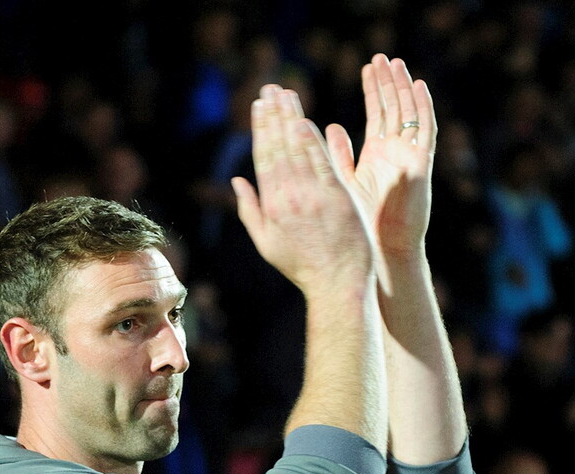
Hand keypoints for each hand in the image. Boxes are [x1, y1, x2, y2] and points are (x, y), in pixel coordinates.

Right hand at [232, 84, 374, 292]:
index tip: (259, 107)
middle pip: (279, 147)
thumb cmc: (302, 266)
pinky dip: (314, 139)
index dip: (261, 129)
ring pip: (299, 148)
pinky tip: (306, 119)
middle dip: (273, 115)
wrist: (337, 282)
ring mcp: (313, 195)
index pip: (264, 158)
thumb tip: (237, 181)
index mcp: (271, 206)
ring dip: (292, 118)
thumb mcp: (266, 244)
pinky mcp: (337, 195)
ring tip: (287, 94)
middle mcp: (289, 197)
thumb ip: (250, 210)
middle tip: (271, 89)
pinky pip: (322, 161)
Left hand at [327, 54, 436, 264]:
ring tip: (396, 63)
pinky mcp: (421, 165)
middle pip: (394, 109)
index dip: (373, 91)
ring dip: (403, 89)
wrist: (382, 248)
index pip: (377, 114)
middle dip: (388, 83)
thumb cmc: (362, 222)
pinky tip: (419, 87)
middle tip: (382, 57)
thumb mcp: (345, 182)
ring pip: (409, 114)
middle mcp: (396, 153)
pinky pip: (425, 131)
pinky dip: (423, 108)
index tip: (367, 67)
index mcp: (378, 155)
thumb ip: (338, 156)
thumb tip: (327, 128)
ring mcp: (410, 157)